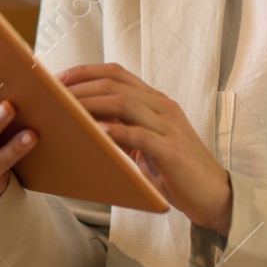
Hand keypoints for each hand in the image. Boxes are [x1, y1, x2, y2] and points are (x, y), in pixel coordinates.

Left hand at [58, 62, 232, 235]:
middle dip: (79, 87)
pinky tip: (96, 132)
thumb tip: (83, 126)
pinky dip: (116, 131)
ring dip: (91, 104)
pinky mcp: (172, 151)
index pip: (116, 72)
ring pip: (124, 103)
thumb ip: (123, 129)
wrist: (214, 194)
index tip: (56, 79)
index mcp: (155, 101)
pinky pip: (140, 135)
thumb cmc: (174, 171)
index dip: (84, 71)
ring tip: (66, 110)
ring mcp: (169, 126)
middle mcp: (162, 107)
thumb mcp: (145, 143)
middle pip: (115, 84)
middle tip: (52, 95)